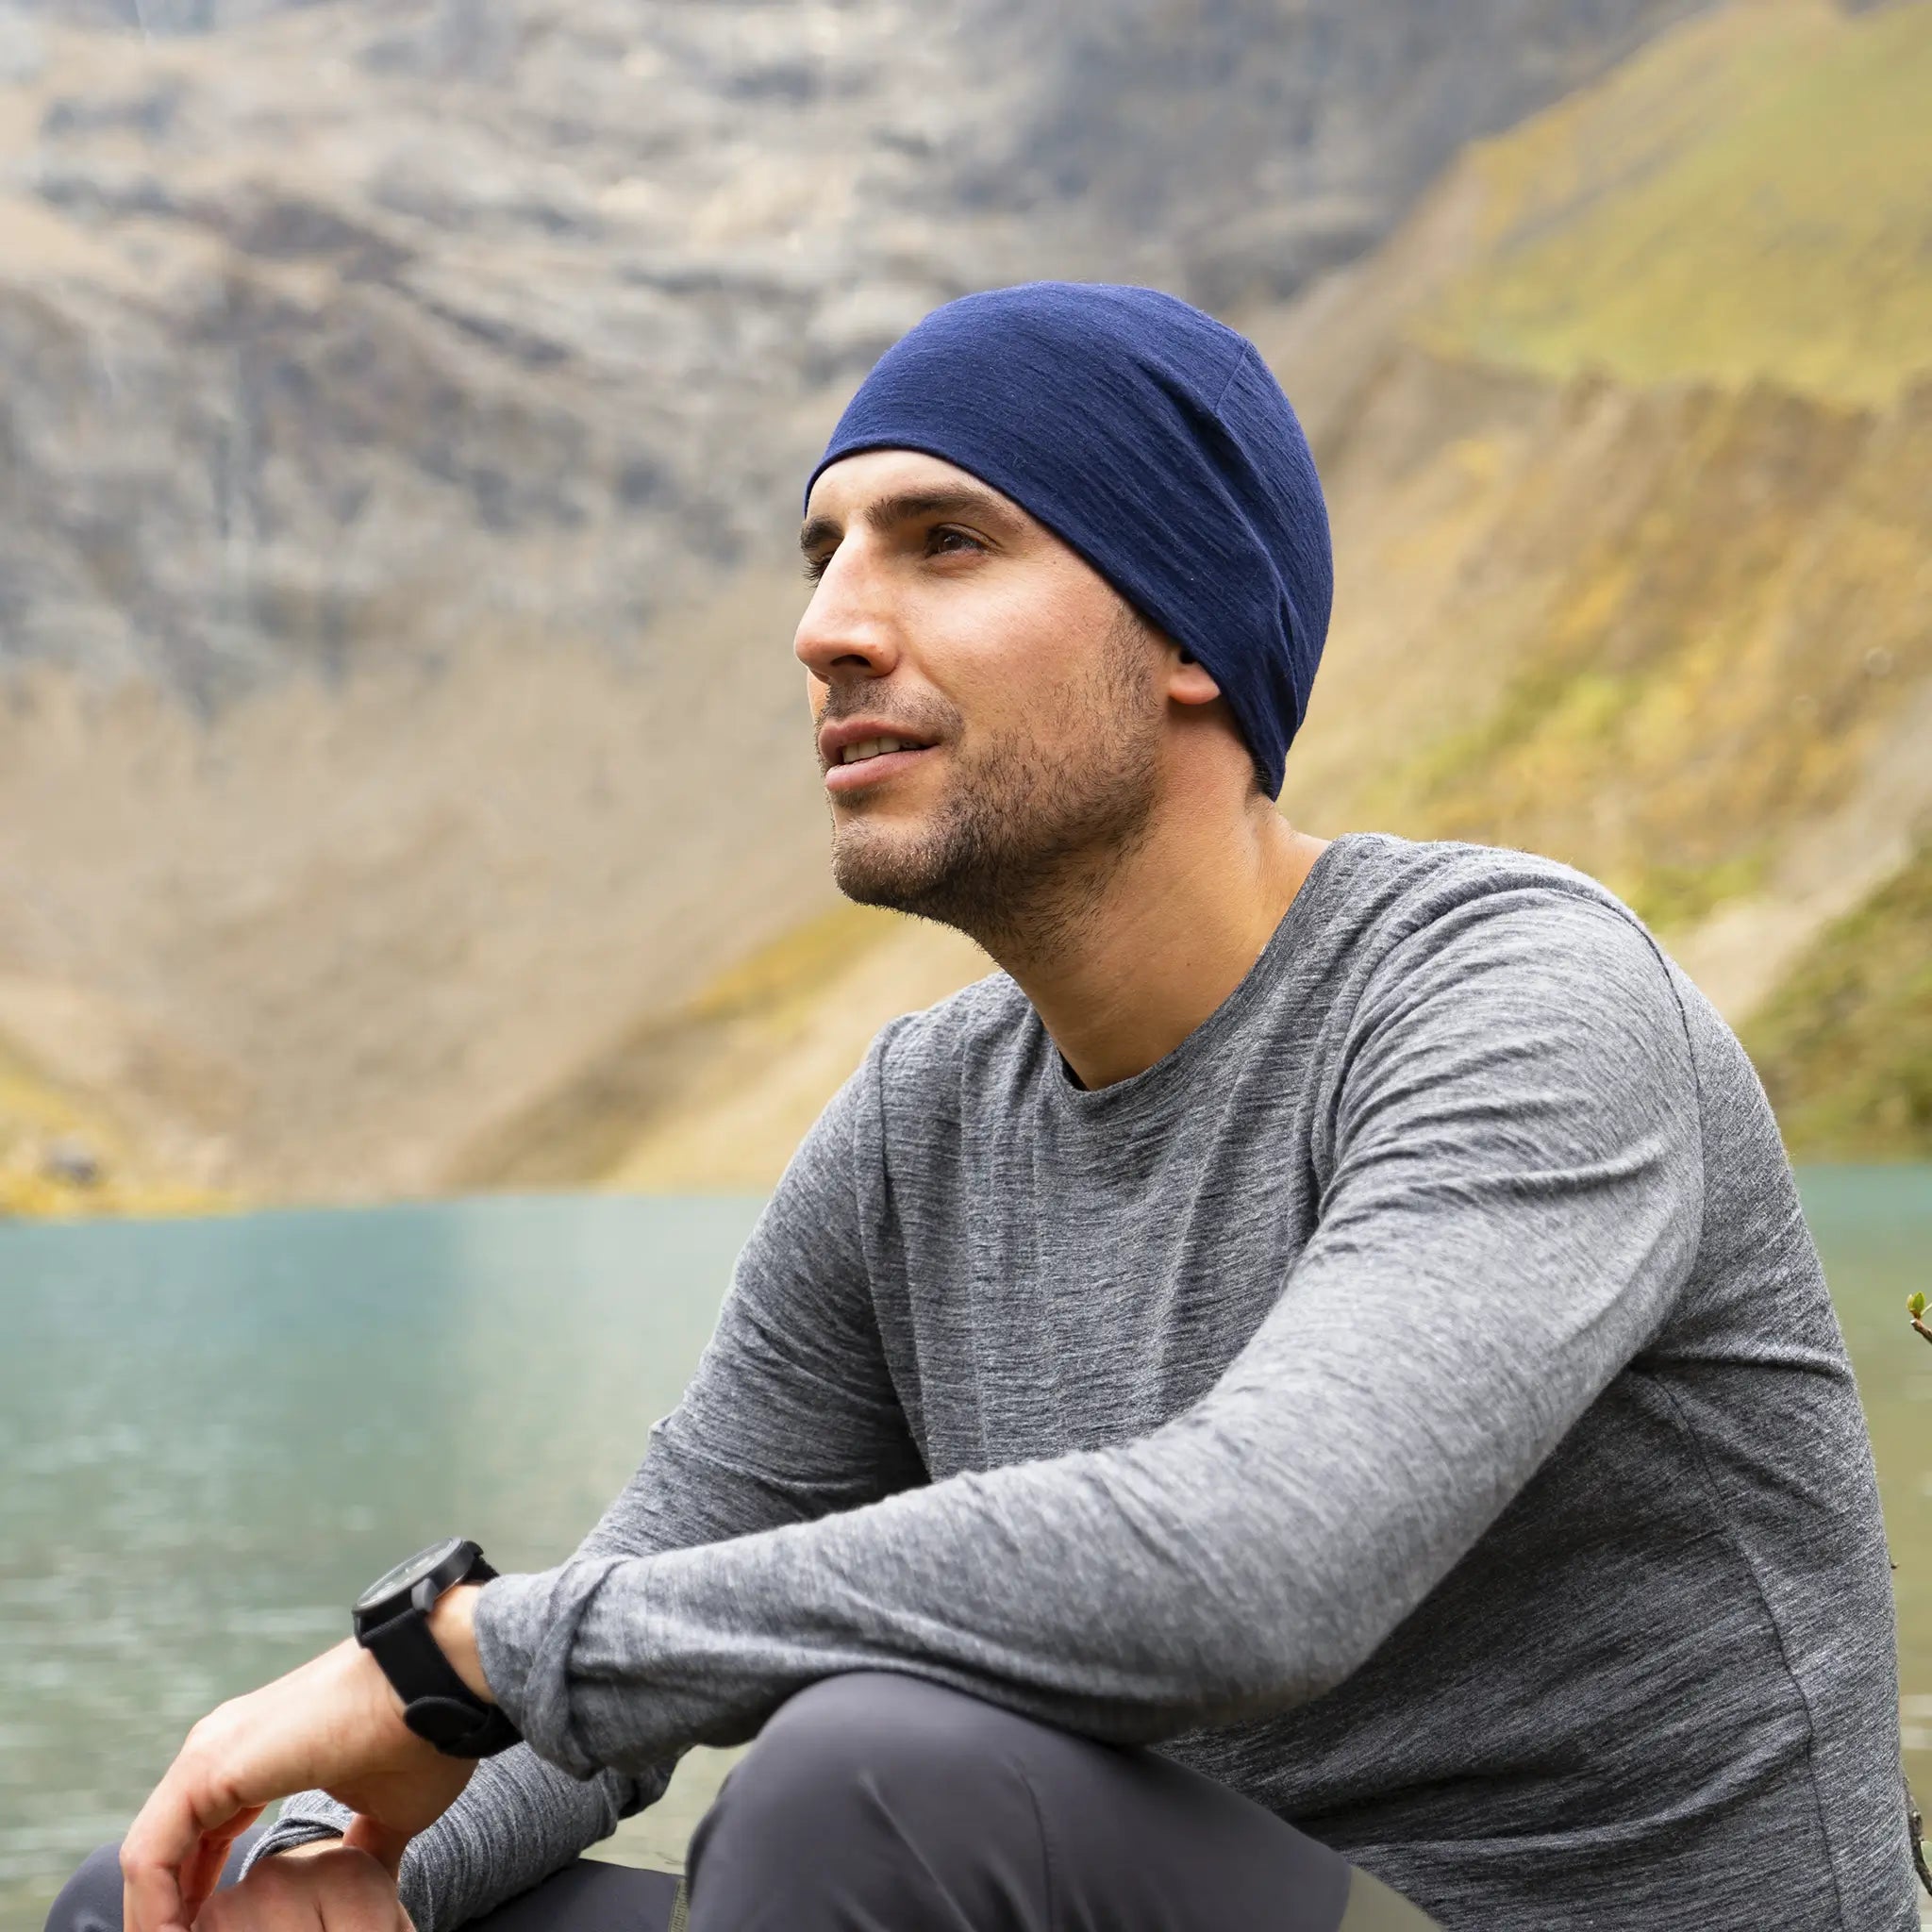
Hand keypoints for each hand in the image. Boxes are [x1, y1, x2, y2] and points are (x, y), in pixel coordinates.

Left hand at [121, 1637, 474, 1931]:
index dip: (201, 1905)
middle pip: (167, 1853)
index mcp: (255, 1757)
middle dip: (173, 1917)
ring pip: (151, 1857)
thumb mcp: (388, 1812)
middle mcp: (220, 1749)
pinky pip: (152, 1856)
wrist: (440, 1680)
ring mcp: (210, 1753)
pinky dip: (155, 1912)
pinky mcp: (209, 1768)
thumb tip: (366, 1884)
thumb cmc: (423, 1739)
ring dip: (158, 1921)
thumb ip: (359, 1849)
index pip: (201, 1841)